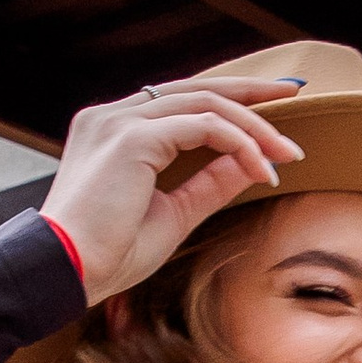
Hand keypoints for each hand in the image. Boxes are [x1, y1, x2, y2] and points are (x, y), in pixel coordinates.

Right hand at [43, 76, 308, 302]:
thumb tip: (251, 161)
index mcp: (113, 130)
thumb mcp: (174, 213)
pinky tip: (263, 169)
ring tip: (287, 153)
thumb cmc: (109, 254)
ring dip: (254, 126)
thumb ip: (210, 182)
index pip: (180, 101)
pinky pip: (204, 127)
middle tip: (293, 93)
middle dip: (249, 92)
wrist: (68, 273)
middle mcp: (112, 116)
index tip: (270, 109)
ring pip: (206, 104)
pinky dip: (241, 145)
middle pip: (196, 89)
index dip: (228, 101)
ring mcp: (119, 121)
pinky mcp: (131, 137)